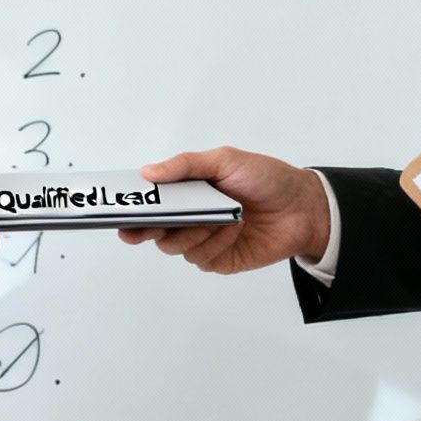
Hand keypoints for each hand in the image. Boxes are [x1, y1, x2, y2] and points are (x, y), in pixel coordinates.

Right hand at [117, 147, 330, 274]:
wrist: (302, 207)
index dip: (132, 211)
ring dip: (195, 232)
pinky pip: (202, 259)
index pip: (150, 205)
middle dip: (150, 229)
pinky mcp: (220, 260)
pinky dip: (216, 243)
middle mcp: (191, 219)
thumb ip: (185, 166)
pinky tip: (234, 229)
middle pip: (154, 232)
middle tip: (154, 225)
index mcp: (187, 193)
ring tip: (219, 217)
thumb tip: (148, 172)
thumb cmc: (266, 178)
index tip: (118, 214)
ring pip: (176, 248)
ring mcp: (204, 241)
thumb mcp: (224, 160)